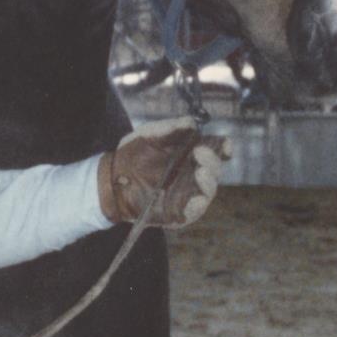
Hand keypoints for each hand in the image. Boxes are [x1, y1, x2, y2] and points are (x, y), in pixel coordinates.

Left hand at [97, 118, 231, 226]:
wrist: (111, 178)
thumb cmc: (133, 153)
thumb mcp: (149, 134)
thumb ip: (169, 128)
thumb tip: (191, 123)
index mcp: (191, 154)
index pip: (216, 151)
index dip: (224, 148)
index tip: (225, 145)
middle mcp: (193, 173)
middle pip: (215, 170)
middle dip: (212, 161)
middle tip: (199, 152)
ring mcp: (187, 194)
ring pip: (208, 191)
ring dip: (208, 182)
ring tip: (200, 172)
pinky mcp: (177, 212)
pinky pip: (193, 212)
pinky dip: (197, 206)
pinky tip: (195, 199)